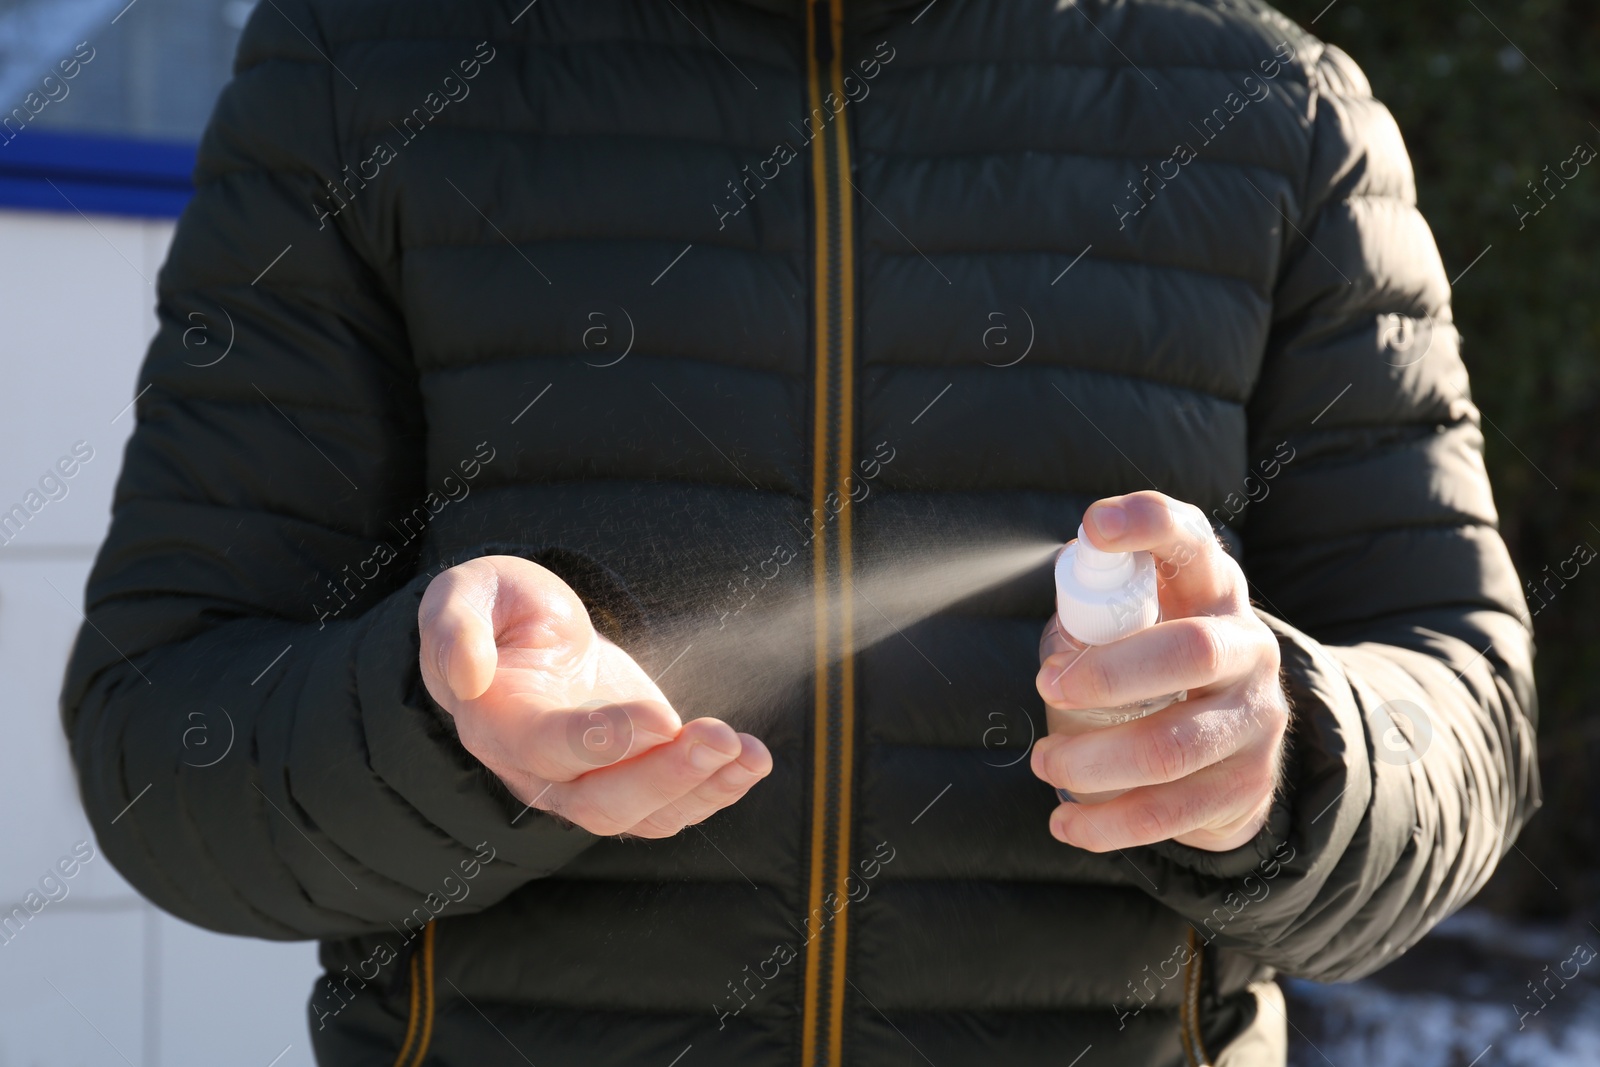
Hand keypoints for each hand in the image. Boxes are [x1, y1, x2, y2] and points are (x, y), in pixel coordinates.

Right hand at [419, 555, 771, 837]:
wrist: (521, 637)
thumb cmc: (494, 611)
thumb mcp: (464, 594)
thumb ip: (455, 627)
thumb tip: (470, 675)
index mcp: (498, 724)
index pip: (549, 748)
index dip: (603, 740)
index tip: (662, 718)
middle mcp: (539, 771)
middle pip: (599, 801)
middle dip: (665, 776)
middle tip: (720, 737)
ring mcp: (587, 782)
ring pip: (642, 816)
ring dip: (703, 790)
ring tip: (750, 755)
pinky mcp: (628, 775)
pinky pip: (671, 806)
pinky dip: (717, 790)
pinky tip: (753, 761)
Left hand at [1030, 492, 1289, 851]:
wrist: (1233, 747)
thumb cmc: (1154, 663)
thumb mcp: (1133, 622)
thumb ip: (1096, 612)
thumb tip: (1060, 647)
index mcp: (1212, 589)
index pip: (1191, 541)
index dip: (1148, 524)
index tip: (1096, 527)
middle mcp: (1247, 646)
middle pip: (1189, 652)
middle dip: (1107, 673)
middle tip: (1047, 686)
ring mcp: (1255, 718)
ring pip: (1173, 746)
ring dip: (1093, 759)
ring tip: (1043, 761)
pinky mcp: (1247, 784)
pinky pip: (1171, 812)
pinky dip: (1108, 824)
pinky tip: (1066, 824)